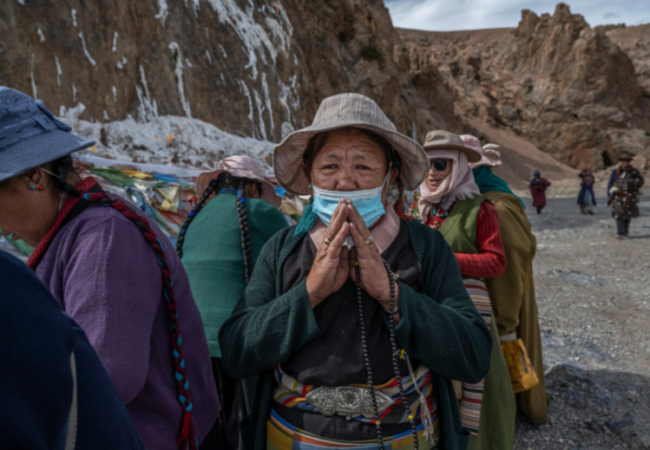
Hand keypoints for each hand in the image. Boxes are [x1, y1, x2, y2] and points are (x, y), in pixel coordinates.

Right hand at [306, 200, 350, 307]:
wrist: (318, 291)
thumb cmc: (328, 279)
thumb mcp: (341, 265)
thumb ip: (345, 254)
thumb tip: (350, 246)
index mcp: (330, 246)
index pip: (335, 228)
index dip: (340, 217)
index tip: (346, 205)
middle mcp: (326, 245)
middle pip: (333, 225)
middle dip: (339, 212)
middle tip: (345, 198)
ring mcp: (326, 251)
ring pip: (333, 231)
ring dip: (340, 218)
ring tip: (345, 206)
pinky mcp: (328, 258)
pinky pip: (336, 244)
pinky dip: (342, 234)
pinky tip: (346, 225)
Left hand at [346, 201, 398, 317]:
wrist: (382, 289)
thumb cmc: (370, 278)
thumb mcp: (357, 264)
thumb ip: (353, 254)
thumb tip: (348, 247)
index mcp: (365, 246)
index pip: (358, 228)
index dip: (353, 217)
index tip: (347, 206)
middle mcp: (368, 244)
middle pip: (360, 224)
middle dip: (353, 212)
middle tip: (346, 199)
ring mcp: (369, 249)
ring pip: (360, 230)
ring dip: (354, 217)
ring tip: (348, 206)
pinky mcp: (367, 256)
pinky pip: (360, 242)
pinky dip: (355, 232)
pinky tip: (350, 224)